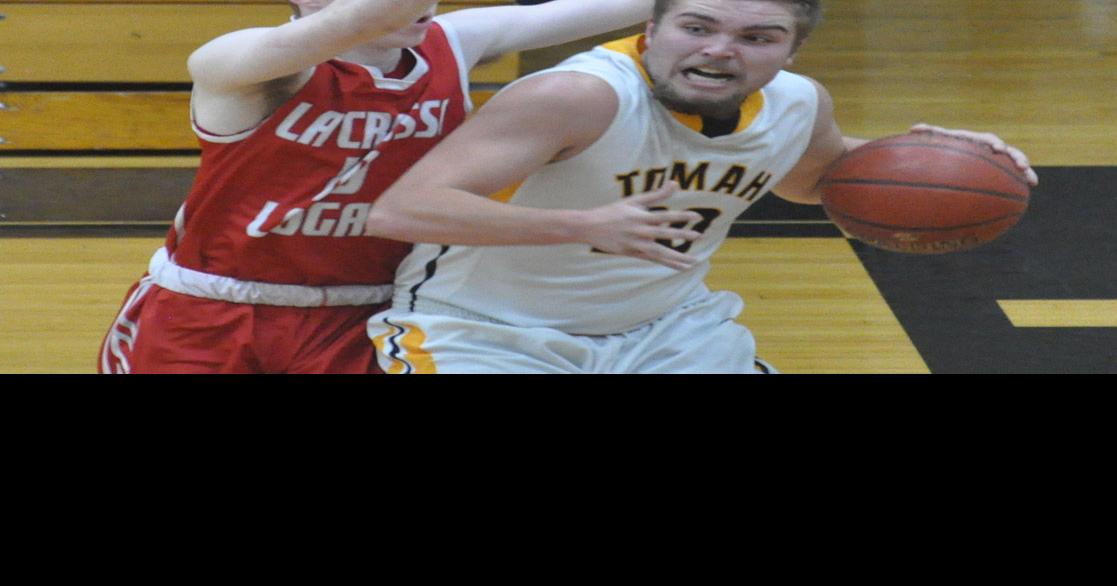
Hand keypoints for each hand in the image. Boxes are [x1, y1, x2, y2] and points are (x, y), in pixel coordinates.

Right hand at [577, 182, 703, 270]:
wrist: (590, 227)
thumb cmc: (614, 212)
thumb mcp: (634, 201)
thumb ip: (657, 195)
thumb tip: (675, 183)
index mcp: (641, 217)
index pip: (665, 216)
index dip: (681, 216)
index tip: (697, 216)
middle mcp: (639, 231)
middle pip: (664, 234)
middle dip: (682, 235)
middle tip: (699, 236)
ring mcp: (636, 244)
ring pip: (660, 252)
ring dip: (677, 257)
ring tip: (693, 262)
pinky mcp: (633, 253)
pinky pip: (653, 260)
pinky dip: (668, 263)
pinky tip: (681, 267)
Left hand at [910, 123, 1038, 185]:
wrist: (950, 159)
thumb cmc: (942, 151)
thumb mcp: (937, 143)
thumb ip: (929, 136)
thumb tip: (913, 128)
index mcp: (974, 141)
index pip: (987, 139)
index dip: (994, 144)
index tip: (998, 150)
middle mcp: (987, 148)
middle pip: (1005, 150)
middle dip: (1014, 156)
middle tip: (1021, 166)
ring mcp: (995, 158)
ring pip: (1013, 162)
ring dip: (1023, 168)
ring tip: (1031, 179)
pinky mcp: (999, 169)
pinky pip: (1013, 174)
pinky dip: (1023, 178)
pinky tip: (1032, 186)